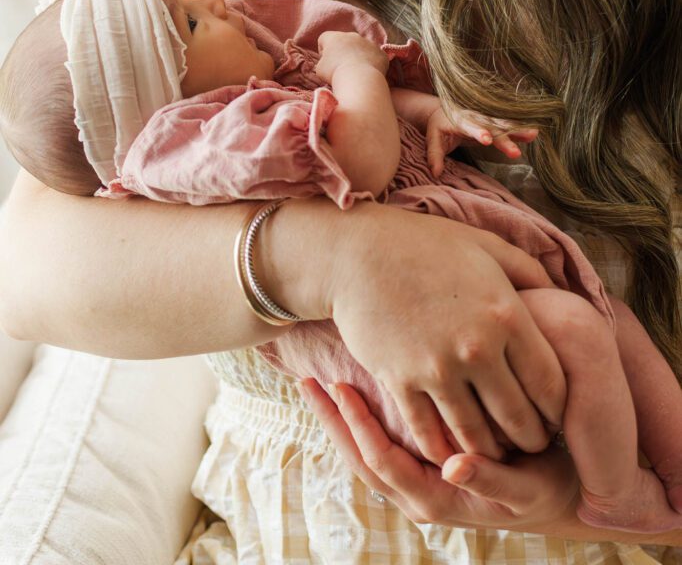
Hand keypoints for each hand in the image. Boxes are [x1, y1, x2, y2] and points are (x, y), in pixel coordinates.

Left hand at [298, 380, 578, 530]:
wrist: (562, 496)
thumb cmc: (545, 487)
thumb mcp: (525, 488)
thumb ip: (491, 480)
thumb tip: (454, 467)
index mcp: (437, 501)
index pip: (380, 461)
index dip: (357, 425)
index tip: (338, 386)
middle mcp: (420, 495)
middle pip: (360, 458)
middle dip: (332, 421)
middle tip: (307, 380)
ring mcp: (420, 480)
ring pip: (367, 451)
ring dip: (341, 419)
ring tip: (318, 381)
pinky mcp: (426, 463)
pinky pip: (385, 442)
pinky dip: (364, 418)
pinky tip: (355, 388)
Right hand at [315, 30, 388, 84]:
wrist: (359, 79)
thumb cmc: (335, 73)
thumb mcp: (319, 69)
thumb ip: (322, 62)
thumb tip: (327, 64)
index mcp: (334, 37)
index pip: (325, 38)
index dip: (323, 50)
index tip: (326, 62)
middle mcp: (352, 36)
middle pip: (345, 41)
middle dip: (343, 52)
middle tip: (341, 67)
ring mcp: (369, 43)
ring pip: (361, 48)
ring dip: (358, 57)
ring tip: (355, 72)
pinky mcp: (381, 53)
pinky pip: (374, 57)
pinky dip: (371, 64)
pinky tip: (367, 75)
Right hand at [326, 204, 565, 465]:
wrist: (357, 253)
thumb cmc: (425, 244)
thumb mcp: (486, 245)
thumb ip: (530, 271)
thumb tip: (563, 295)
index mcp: (507, 315)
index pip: (551, 384)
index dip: (558, 409)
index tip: (553, 415)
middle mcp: (477, 348)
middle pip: (519, 419)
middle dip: (531, 439)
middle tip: (530, 443)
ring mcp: (437, 368)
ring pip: (476, 435)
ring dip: (490, 452)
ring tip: (495, 452)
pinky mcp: (400, 381)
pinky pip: (429, 434)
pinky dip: (444, 452)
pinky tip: (451, 452)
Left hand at [427, 106, 538, 176]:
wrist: (443, 109)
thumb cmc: (438, 126)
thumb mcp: (432, 139)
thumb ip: (434, 156)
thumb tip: (435, 173)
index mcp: (460, 121)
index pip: (470, 126)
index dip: (479, 132)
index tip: (487, 139)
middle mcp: (476, 117)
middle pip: (492, 128)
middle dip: (504, 139)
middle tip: (515, 153)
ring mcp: (486, 118)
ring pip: (503, 124)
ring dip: (518, 130)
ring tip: (533, 135)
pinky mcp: (493, 121)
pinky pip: (508, 124)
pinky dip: (520, 128)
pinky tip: (534, 133)